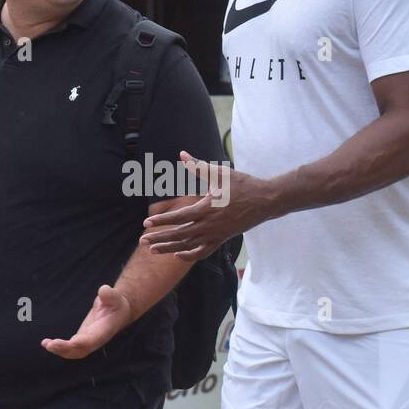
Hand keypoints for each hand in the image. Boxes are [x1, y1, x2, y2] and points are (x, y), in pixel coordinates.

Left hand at [42, 285, 135, 358]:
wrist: (117, 312)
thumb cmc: (116, 303)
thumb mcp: (115, 297)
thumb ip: (109, 295)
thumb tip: (103, 290)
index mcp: (104, 330)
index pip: (92, 339)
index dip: (81, 342)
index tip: (71, 342)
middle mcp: (96, 339)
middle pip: (81, 350)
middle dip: (66, 349)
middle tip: (51, 345)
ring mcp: (88, 341)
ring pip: (74, 352)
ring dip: (60, 350)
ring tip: (46, 344)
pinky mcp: (81, 339)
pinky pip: (70, 348)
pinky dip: (59, 348)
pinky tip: (46, 343)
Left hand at [141, 152, 274, 260]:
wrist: (266, 201)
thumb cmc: (243, 184)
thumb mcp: (219, 173)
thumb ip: (198, 166)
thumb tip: (182, 154)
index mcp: (207, 208)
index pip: (179, 218)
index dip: (161, 222)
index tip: (146, 224)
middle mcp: (210, 225)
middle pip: (180, 235)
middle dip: (160, 238)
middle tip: (143, 240)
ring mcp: (216, 235)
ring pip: (188, 246)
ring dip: (169, 248)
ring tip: (153, 250)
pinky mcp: (222, 239)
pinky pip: (203, 252)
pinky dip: (189, 255)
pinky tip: (177, 254)